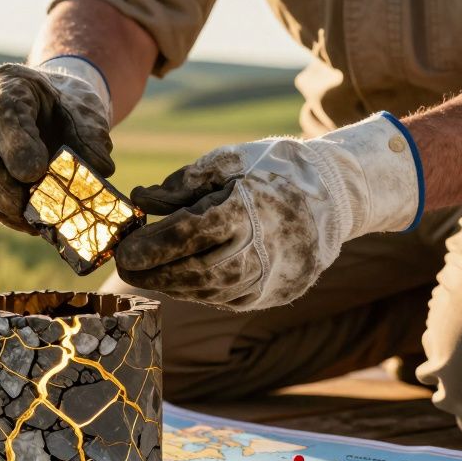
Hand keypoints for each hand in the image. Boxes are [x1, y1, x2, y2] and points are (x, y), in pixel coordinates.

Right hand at [0, 57, 113, 232]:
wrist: (48, 104)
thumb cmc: (66, 104)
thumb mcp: (84, 110)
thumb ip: (91, 135)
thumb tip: (99, 169)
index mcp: (6, 84)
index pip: (1, 114)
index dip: (15, 146)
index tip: (35, 173)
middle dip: (2, 185)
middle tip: (30, 208)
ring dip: (0, 203)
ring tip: (31, 222)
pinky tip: (25, 222)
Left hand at [116, 113, 422, 310]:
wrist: (336, 195)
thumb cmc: (275, 170)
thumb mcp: (228, 161)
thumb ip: (181, 183)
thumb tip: (141, 200)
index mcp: (244, 212)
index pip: (183, 236)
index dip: (148, 246)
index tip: (124, 249)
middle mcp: (258, 253)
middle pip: (190, 273)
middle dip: (153, 273)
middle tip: (127, 266)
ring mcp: (269, 279)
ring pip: (207, 292)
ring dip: (172, 285)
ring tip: (150, 272)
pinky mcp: (274, 295)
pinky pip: (226, 299)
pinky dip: (199, 291)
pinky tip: (182, 278)